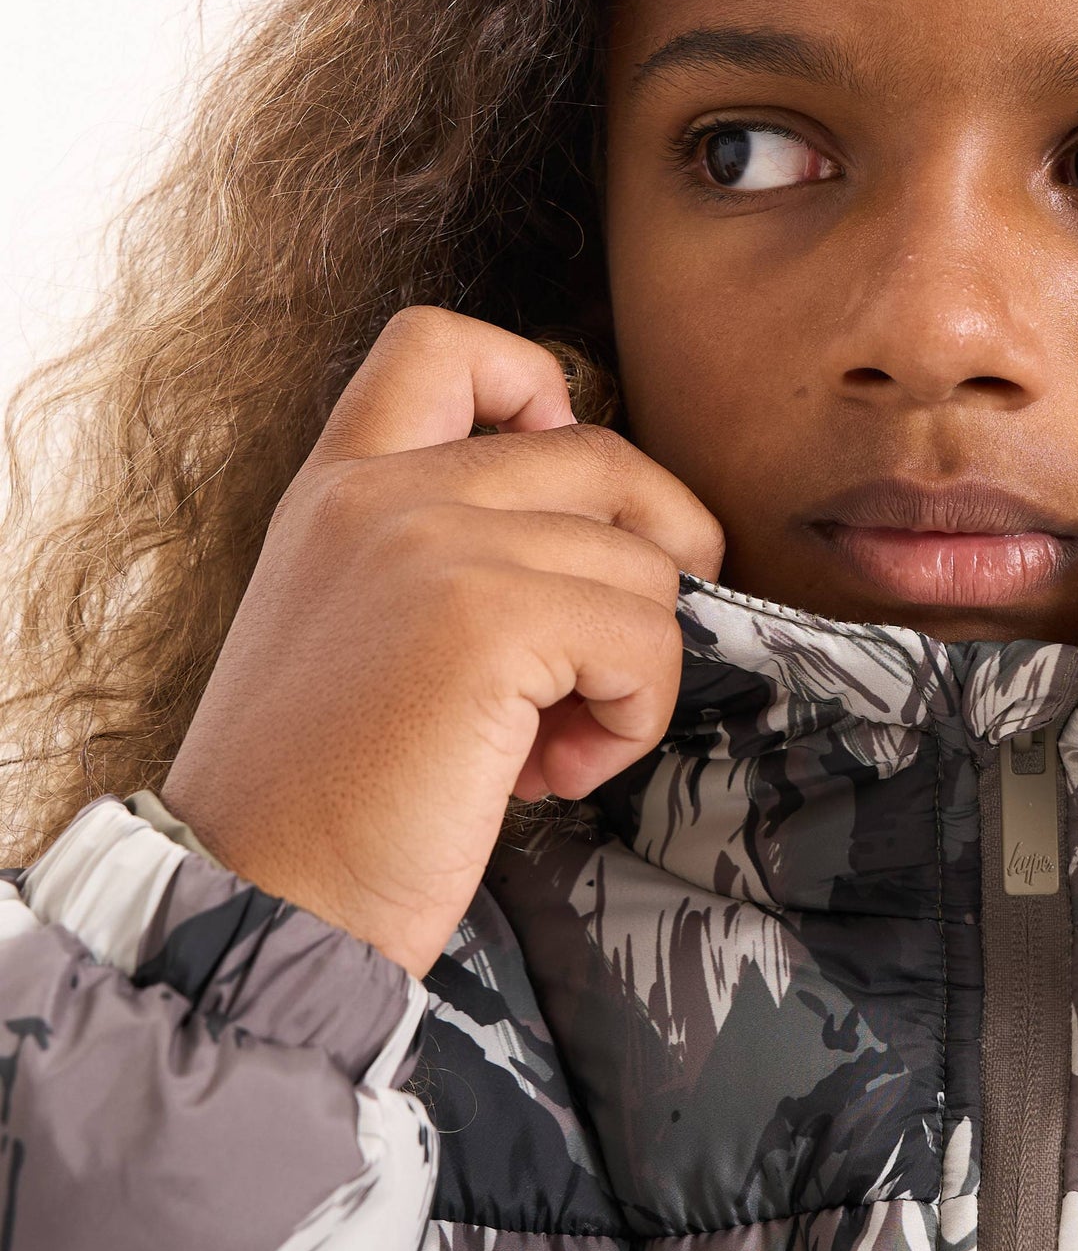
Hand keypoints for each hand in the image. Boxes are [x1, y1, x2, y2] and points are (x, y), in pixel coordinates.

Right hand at [163, 308, 722, 974]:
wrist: (251, 907)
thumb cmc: (314, 801)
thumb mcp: (353, 631)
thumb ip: (443, 557)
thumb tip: (612, 544)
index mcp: (335, 489)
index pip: (444, 343)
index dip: (538, 389)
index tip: (563, 494)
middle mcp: (380, 493)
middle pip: (597, 452)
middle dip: (653, 549)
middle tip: (616, 651)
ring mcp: (435, 545)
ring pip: (642, 562)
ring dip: (630, 669)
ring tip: (546, 747)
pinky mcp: (488, 622)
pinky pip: (649, 638)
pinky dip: (632, 717)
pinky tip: (552, 773)